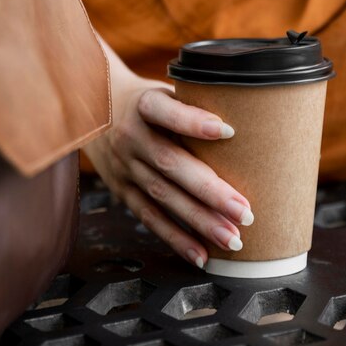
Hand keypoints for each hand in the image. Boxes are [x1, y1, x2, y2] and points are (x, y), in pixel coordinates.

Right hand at [83, 74, 253, 269]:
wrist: (96, 112)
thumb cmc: (149, 102)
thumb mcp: (165, 90)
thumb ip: (194, 105)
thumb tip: (248, 122)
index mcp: (143, 104)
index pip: (165, 111)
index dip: (192, 122)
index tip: (229, 131)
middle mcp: (130, 136)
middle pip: (170, 164)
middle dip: (209, 191)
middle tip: (244, 212)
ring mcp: (124, 166)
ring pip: (162, 196)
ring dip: (198, 221)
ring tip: (231, 238)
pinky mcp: (122, 190)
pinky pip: (149, 217)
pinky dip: (175, 238)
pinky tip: (201, 255)